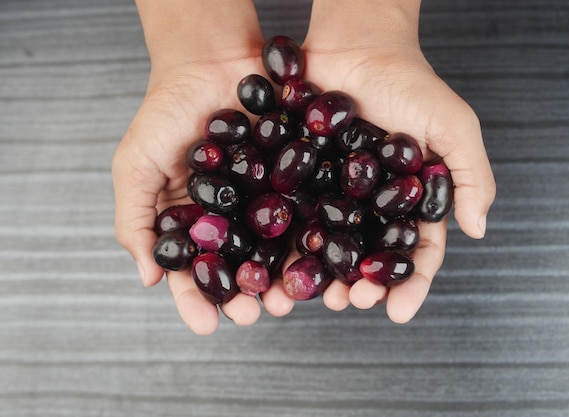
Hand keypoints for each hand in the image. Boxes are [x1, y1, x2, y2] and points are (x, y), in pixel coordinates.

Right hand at [112, 1, 294, 334]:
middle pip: (238, 268)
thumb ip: (135, 220)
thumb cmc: (165, 110)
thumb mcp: (135, 165)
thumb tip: (149, 278)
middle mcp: (228, 217)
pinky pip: (303, 214)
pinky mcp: (294, 181)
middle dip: (245, 295)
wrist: (211, 60)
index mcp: (190, 221)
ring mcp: (262, 201)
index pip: (193, 271)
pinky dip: (309, 239)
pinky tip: (315, 259)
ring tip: (286, 299)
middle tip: (254, 313)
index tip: (208, 326)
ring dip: (280, 278)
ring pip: (274, 250)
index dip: (197, 301)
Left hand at [301, 1, 496, 321]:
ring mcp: (335, 191)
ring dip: (324, 274)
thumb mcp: (454, 124)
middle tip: (351, 303)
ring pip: (330, 243)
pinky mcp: (300, 176)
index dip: (410, 283)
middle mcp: (372, 202)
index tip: (399, 311)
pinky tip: (281, 261)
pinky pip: (295, 213)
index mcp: (409, 198)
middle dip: (362, 285)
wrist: (356, 41)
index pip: (416, 250)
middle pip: (368, 255)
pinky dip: (289, 239)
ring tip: (318, 296)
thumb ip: (470, 175)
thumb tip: (479, 229)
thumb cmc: (410, 79)